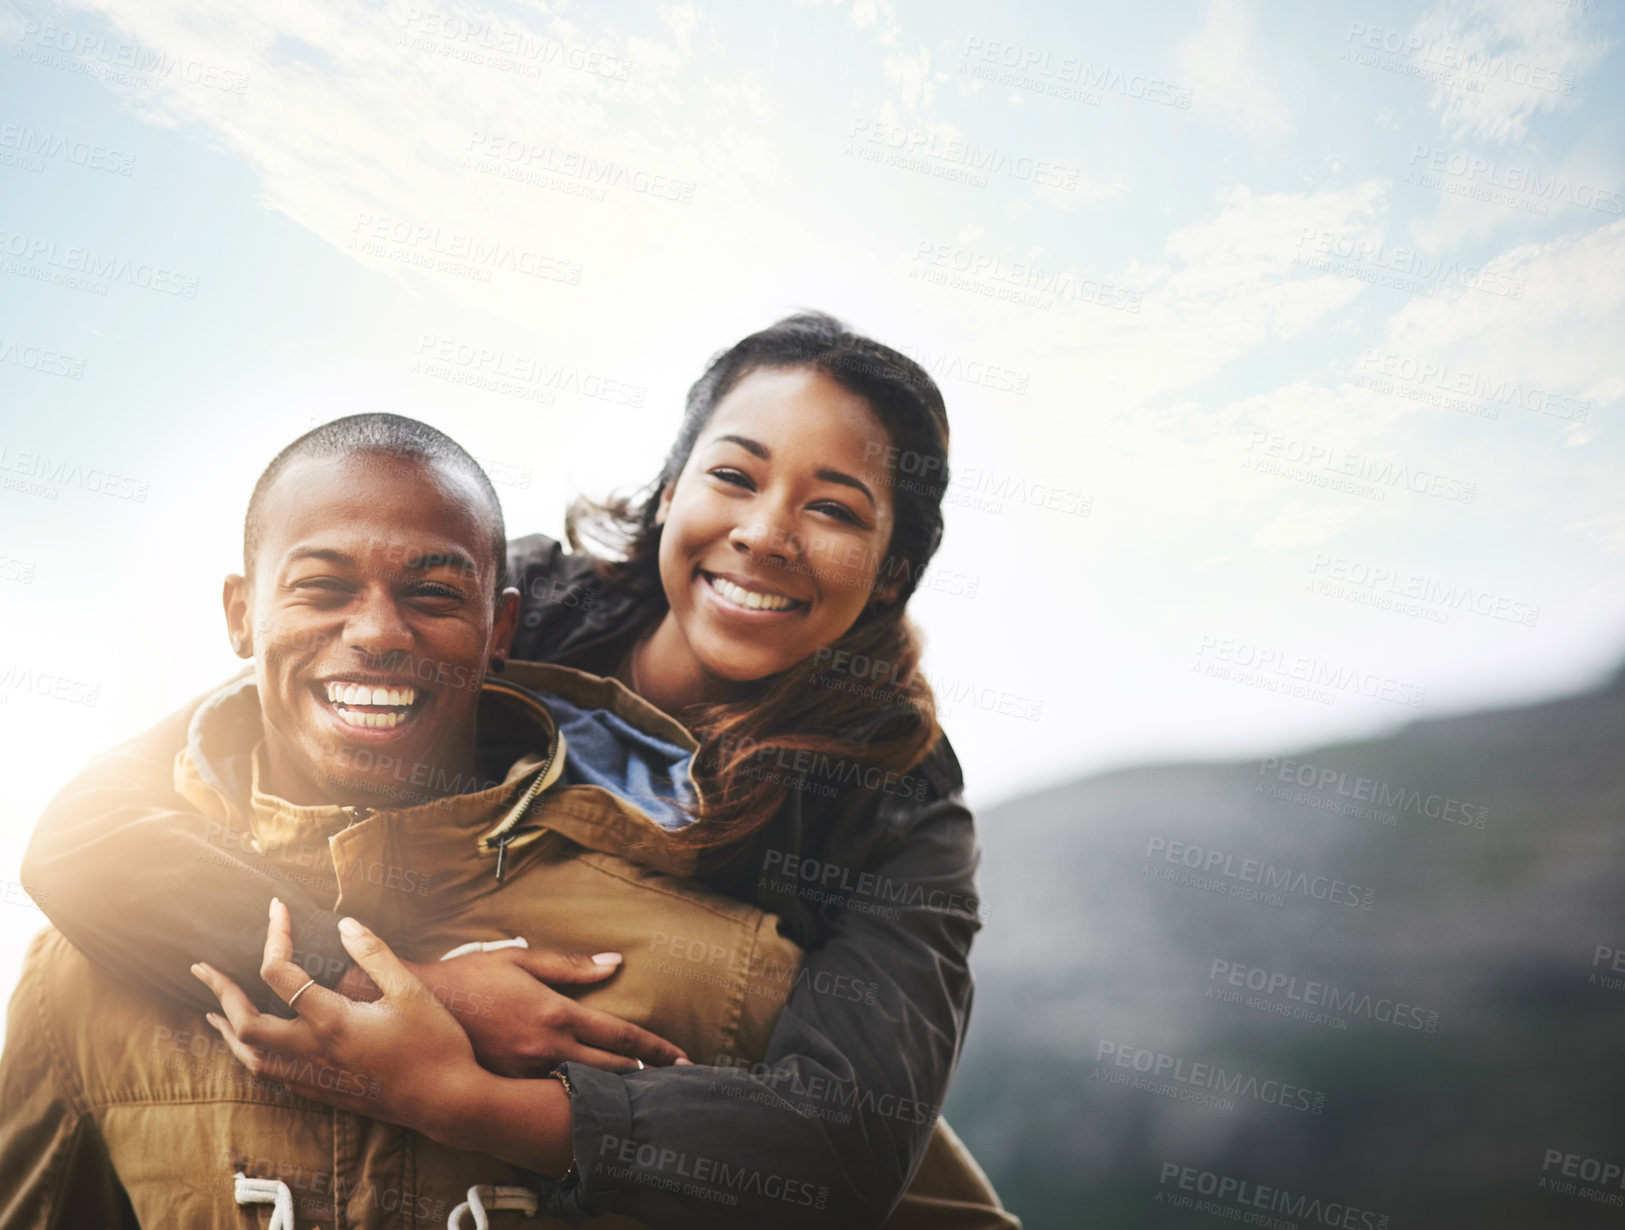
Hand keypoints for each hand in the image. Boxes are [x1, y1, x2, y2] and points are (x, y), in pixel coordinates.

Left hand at [192, 898, 481, 1132]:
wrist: (448, 1101)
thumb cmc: (435, 1044)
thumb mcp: (411, 991)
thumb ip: (375, 954)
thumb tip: (344, 923)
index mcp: (333, 1021)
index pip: (282, 973)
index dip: (275, 935)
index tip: (278, 909)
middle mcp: (314, 1052)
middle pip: (246, 1024)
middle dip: (220, 993)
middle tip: (204, 969)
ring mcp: (316, 1076)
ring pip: (252, 1059)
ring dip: (228, 1032)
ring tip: (213, 1013)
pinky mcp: (325, 1092)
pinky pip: (272, 1076)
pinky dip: (253, 1056)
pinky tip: (258, 1047)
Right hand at [399, 946, 690, 1076]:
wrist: (419, 1007)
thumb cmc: (472, 975)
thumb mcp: (523, 960)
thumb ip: (571, 966)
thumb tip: (615, 962)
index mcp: (557, 1013)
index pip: (620, 1037)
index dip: (656, 1049)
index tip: (681, 1058)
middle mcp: (547, 1048)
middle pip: (610, 1070)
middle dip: (644, 1075)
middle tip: (672, 1078)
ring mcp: (526, 1071)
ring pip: (582, 1087)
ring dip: (611, 1087)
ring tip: (641, 1088)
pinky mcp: (508, 1083)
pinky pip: (550, 1092)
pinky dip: (574, 1092)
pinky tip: (587, 1093)